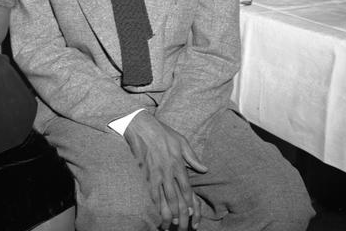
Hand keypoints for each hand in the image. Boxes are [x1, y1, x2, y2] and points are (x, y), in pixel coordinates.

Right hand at [124, 111, 206, 229]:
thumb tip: (204, 169)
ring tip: (169, 225)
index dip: (189, 204)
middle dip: (180, 215)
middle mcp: (168, 171)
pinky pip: (149, 193)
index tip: (191, 215)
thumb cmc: (162, 132)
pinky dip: (152, 205)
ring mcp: (155, 173)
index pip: (186, 189)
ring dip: (166, 214)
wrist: (141, 125)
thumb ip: (192, 157)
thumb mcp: (182, 141)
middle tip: (182, 227)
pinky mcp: (143, 174)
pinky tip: (154, 214)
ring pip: (162, 199)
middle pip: (176, 199)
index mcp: (178, 164)